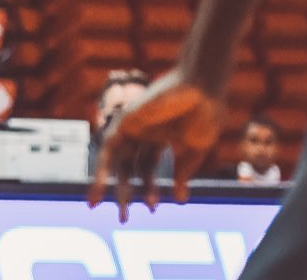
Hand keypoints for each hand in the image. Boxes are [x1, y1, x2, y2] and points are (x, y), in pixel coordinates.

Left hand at [86, 69, 222, 217]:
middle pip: (129, 168)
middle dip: (127, 193)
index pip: (147, 168)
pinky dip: (102, 168)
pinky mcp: (126, 120)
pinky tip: (100, 188)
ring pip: (115, 161)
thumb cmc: (205, 114)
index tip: (154, 208)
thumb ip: (182, 173)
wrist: (203, 88)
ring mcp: (134, 126)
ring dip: (110, 186)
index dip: (150, 190)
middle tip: (124, 218)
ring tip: (110, 210)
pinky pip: (108, 148)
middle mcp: (145, 132)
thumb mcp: (194, 151)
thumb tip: (178, 200)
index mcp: (162, 138)